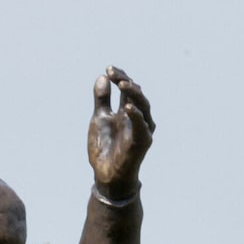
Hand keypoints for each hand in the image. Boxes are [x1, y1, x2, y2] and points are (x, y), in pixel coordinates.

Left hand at [89, 67, 152, 196]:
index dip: (120, 77)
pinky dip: (136, 116)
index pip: (128, 89)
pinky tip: (127, 107)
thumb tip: (102, 77)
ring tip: (122, 84)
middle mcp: (137, 118)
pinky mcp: (142, 142)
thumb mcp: (100, 119)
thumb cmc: (105, 148)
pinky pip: (142, 127)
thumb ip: (101, 100)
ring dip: (133, 94)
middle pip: (136, 94)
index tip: (109, 69)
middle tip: (113, 73)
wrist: (105, 175)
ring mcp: (142, 129)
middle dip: (125, 82)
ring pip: (143, 107)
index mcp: (127, 111)